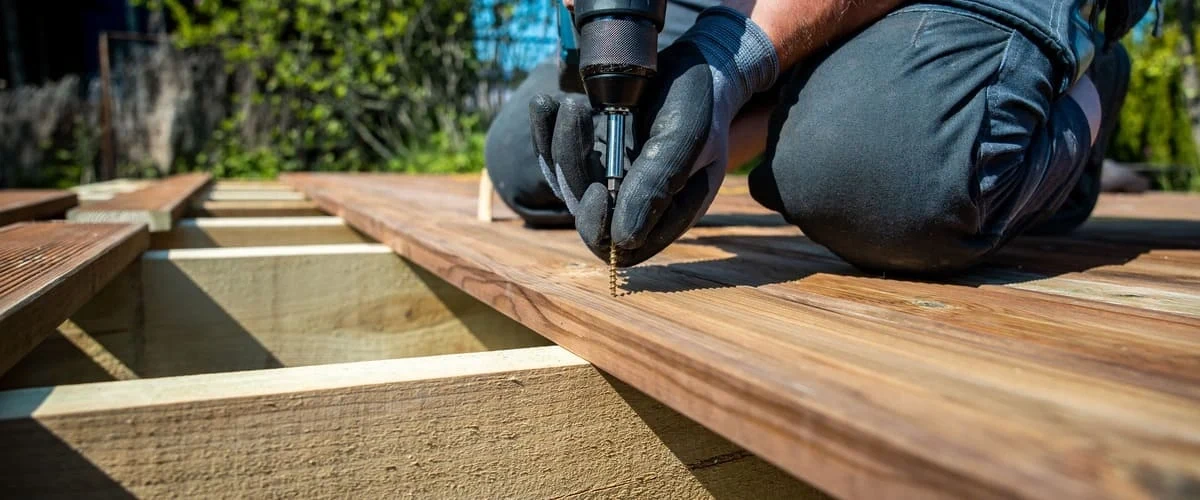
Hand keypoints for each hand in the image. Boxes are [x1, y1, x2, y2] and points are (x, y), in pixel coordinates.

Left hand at [532, 7, 778, 266]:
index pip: (623, 247)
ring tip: (573, 102)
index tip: (596, 191)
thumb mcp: (685, 138)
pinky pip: (555, 156)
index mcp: (668, 213)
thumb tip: (622, 239)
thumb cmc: (700, 101)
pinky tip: (547, 104)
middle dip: (573, 170)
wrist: (697, 63)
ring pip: (565, 183)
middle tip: (578, 115)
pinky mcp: (591, 154)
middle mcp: (635, 202)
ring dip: (560, 145)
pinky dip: (546, 131)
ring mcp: (610, 179)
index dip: (600, 228)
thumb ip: (657, 185)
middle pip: (585, 214)